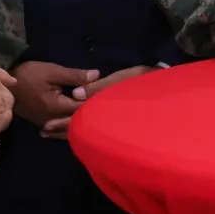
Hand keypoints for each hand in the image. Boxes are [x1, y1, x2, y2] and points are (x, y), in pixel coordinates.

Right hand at [9, 60, 99, 138]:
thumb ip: (75, 76)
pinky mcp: (41, 122)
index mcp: (56, 108)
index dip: (96, 102)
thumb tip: (97, 75)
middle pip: (76, 120)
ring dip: (80, 119)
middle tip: (106, 106)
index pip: (82, 108)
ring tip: (96, 114)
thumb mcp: (52, 71)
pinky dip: (69, 123)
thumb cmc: (28, 75)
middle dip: (90, 113)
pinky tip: (78, 121)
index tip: (108, 96)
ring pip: (68, 126)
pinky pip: (59, 126)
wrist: (3, 84)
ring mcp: (46, 123)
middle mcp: (52, 120)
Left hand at [39, 65, 157, 136]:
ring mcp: (114, 125)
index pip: (81, 118)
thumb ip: (99, 88)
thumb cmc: (148, 80)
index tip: (46, 127)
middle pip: (83, 126)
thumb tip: (76, 94)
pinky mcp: (118, 124)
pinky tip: (76, 131)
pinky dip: (84, 130)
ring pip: (90, 130)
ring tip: (51, 134)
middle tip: (43, 133)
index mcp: (107, 109)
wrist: (171, 90)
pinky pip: (98, 129)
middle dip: (63, 129)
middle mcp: (109, 120)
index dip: (64, 122)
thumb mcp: (123, 79)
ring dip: (71, 131)